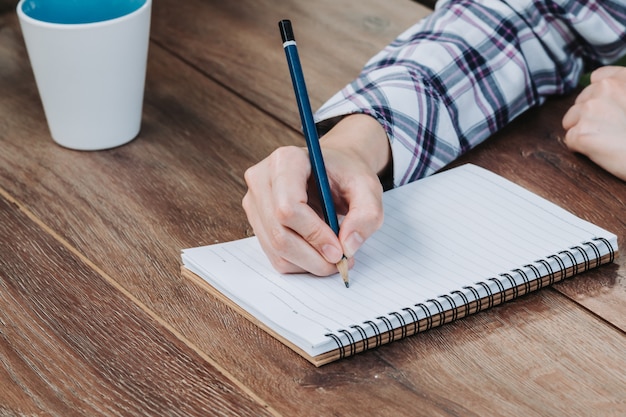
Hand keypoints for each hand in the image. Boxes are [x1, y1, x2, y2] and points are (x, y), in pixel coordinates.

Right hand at [242, 114, 389, 274]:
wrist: (332, 171)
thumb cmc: (347, 174)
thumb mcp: (369, 188)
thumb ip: (366, 215)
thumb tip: (347, 247)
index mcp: (286, 161)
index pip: (288, 208)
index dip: (314, 234)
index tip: (339, 249)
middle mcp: (261, 180)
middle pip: (279, 234)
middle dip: (313, 256)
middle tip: (341, 261)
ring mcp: (255, 202)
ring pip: (276, 250)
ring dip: (309, 263)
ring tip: (334, 256)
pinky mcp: (257, 222)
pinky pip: (275, 256)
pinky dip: (301, 263)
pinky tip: (319, 251)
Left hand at [562, 66, 625, 180]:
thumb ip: (621, 92)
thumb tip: (604, 92)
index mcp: (623, 77)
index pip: (597, 78)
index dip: (598, 95)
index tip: (608, 109)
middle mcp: (604, 88)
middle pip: (580, 101)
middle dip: (589, 116)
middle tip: (612, 130)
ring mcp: (590, 109)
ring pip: (571, 120)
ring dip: (583, 131)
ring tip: (607, 140)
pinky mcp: (580, 133)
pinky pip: (570, 140)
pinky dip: (580, 148)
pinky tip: (601, 151)